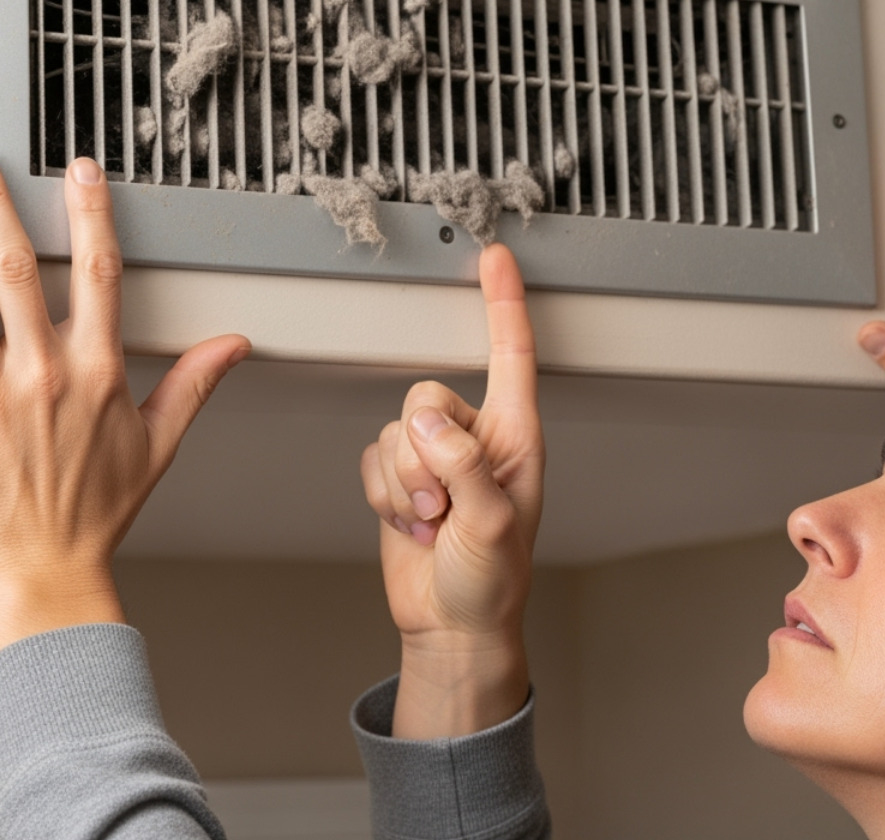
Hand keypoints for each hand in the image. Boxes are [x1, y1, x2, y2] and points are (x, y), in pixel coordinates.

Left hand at [0, 143, 249, 660]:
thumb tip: (234, 347)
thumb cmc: (93, 512)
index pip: (98, 274)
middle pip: (15, 271)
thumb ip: (193, 384)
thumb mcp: (158, 445)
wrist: (42, 569)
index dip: (89, 216)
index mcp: (97, 373)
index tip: (78, 173)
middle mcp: (43, 375)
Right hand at [361, 243, 542, 737]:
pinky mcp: (399, 478)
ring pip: (392, 432)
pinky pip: (369, 459)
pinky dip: (382, 497)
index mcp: (515, 437)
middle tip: (443, 506)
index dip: (503, 304)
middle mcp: (475, 438)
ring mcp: (435, 457)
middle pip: (424, 396)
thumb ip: (463, 464)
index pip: (511, 356)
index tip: (496, 258)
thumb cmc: (492, 582)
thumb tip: (424, 420)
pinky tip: (410, 525)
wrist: (453, 627)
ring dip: (403, 487)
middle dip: (422, 457)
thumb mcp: (492, 523)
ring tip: (432, 524)